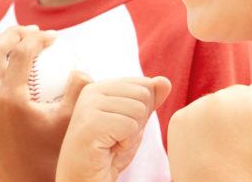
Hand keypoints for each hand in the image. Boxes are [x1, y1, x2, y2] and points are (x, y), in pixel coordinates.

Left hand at [0, 26, 91, 181]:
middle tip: (34, 30)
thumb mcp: (70, 122)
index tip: (54, 36)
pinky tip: (10, 65)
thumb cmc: (53, 156)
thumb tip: (80, 65)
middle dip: (14, 34)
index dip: (38, 38)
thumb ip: (79, 90)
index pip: (21, 53)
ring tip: (21, 42)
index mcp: (10, 99)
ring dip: (0, 47)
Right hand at [55, 77, 171, 181]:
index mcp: (100, 87)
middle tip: (117, 137)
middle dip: (139, 122)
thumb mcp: (135, 124)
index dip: (142, 111)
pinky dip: (126, 143)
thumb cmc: (108, 154)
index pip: (143, 84)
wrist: (86, 180)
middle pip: (143, 95)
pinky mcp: (91, 123)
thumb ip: (149, 101)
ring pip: (138, 110)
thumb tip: (165, 81)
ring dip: (131, 134)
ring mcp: (88, 106)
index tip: (121, 128)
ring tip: (112, 143)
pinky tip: (109, 149)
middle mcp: (91, 91)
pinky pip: (130, 126)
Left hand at [166, 76, 251, 181]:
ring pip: (222, 101)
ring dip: (228, 117)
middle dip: (249, 112)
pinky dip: (205, 125)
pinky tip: (210, 147)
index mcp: (251, 98)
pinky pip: (200, 112)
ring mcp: (197, 106)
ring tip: (229, 147)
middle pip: (244, 93)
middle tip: (248, 144)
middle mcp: (221, 95)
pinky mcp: (179, 118)